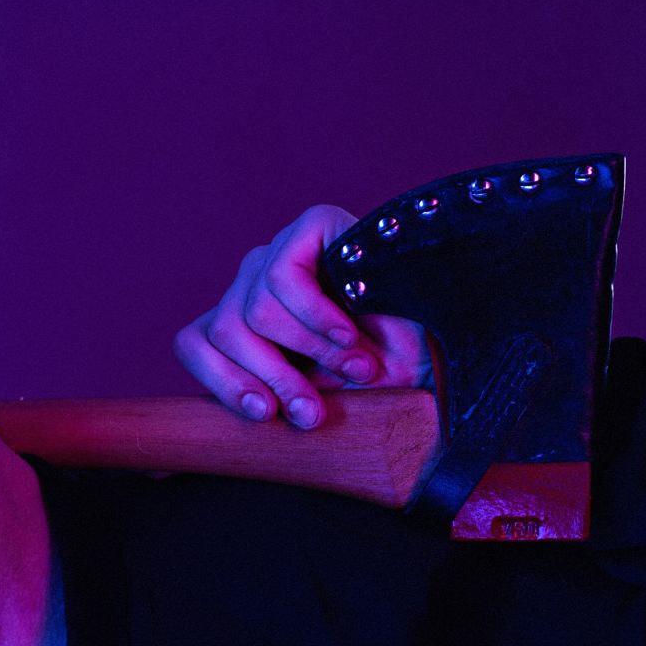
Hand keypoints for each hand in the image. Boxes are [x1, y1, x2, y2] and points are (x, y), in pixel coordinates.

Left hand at [173, 205, 430, 428]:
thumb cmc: (390, 366)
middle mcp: (252, 284)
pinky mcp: (309, 226)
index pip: (193, 343)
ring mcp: (278, 252)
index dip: (221, 381)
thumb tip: (256, 419)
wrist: (451, 332)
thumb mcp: (329, 395)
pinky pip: (283, 278)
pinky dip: (317, 316)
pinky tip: (351, 334)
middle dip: (271, 378)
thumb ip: (285, 399)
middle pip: (222, 332)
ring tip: (358, 369)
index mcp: (244, 322)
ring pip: (253, 313)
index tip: (264, 414)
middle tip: (314, 411)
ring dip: (309, 352)